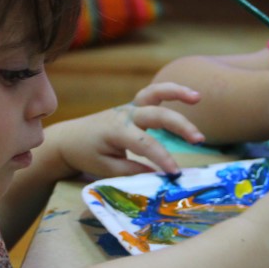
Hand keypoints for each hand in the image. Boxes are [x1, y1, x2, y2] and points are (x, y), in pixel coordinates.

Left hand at [50, 82, 204, 178]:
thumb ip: (132, 171)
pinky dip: (170, 92)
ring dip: (177, 92)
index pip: (145, 143)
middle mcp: (125, 114)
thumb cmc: (86, 155)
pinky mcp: (134, 107)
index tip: (175, 173)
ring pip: (154, 93)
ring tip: (198, 96)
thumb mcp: (106, 169)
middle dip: (179, 125)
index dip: (162, 157)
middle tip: (199, 139)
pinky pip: (153, 95)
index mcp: (116, 131)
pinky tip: (189, 96)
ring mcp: (129, 108)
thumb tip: (158, 175)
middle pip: (157, 113)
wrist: (69, 139)